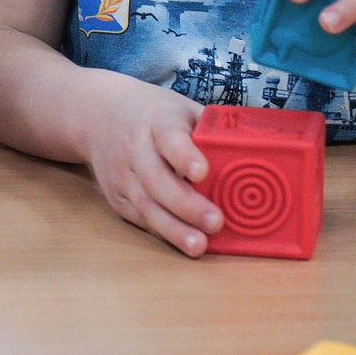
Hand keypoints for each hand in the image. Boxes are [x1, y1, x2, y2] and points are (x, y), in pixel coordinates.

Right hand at [78, 69, 219, 256]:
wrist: (97, 116)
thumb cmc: (154, 115)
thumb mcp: (182, 109)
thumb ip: (210, 131)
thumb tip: (258, 153)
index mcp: (157, 121)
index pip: (169, 137)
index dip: (184, 155)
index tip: (202, 171)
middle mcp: (135, 148)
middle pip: (156, 179)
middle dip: (186, 204)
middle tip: (216, 221)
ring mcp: (122, 175)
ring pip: (146, 205)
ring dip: (173, 228)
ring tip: (199, 246)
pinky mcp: (117, 197)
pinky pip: (140, 218)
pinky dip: (162, 232)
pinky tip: (183, 243)